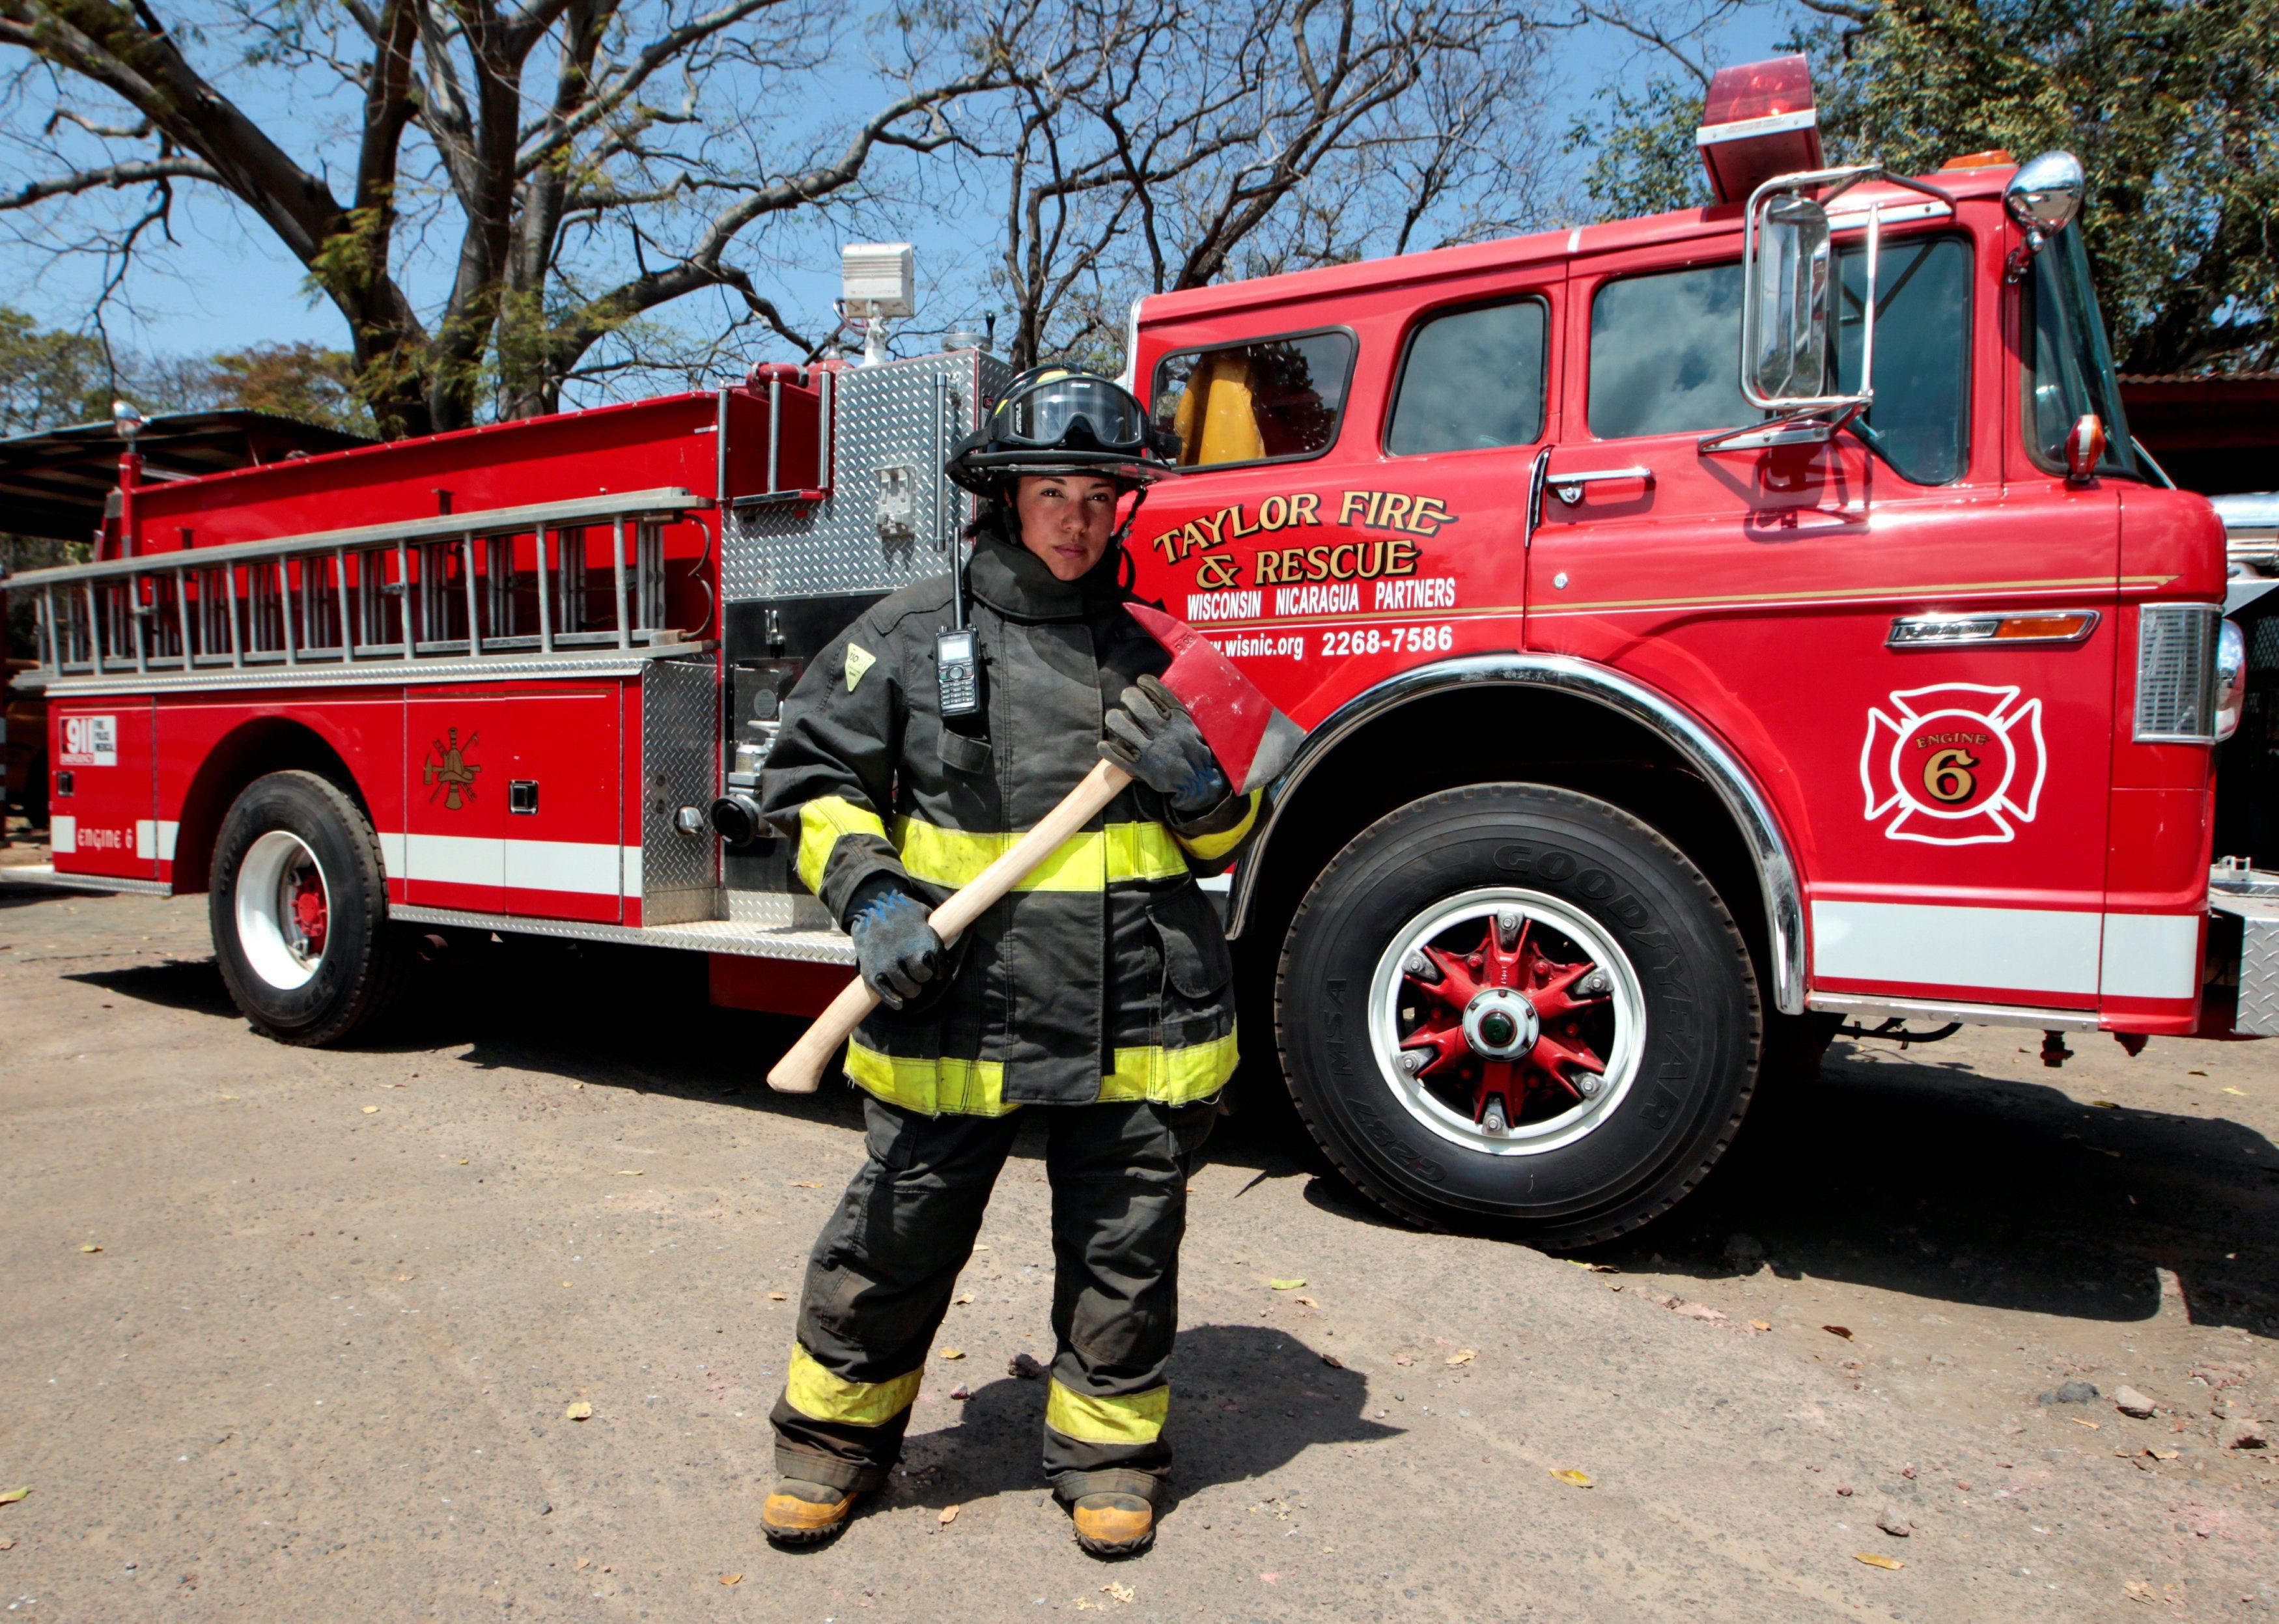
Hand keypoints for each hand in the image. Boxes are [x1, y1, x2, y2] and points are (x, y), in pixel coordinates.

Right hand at [848, 882, 943, 1008]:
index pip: (939, 969)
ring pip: (907, 990)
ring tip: (909, 985)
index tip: (936, 970)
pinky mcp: (872, 973)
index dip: (938, 970)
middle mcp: (906, 955)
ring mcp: (888, 965)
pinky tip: (899, 1002)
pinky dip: (894, 1001)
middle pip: (922, 980)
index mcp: (923, 942)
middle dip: (922, 977)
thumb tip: (962, 928)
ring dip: (910, 989)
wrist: (869, 909)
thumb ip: (936, 928)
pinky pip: (887, 995)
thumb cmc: (901, 911)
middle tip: (918, 974)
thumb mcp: (923, 913)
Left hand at [1101, 673, 1227, 816]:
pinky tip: (1104, 745)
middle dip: (1127, 696)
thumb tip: (1154, 696)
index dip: (1145, 683)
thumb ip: (1175, 713)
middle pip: (1136, 705)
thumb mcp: (1190, 728)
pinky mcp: (1142, 768)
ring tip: (1114, 719)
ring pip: (1121, 727)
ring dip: (1114, 719)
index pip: (1158, 693)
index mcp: (1178, 720)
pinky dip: (1107, 749)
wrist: (1198, 780)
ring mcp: (1151, 750)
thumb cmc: (1194, 752)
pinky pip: (1117, 756)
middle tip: (1126, 697)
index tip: (1140, 682)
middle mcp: (1163, 732)